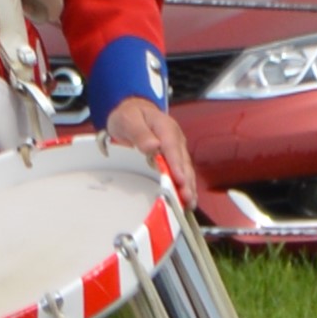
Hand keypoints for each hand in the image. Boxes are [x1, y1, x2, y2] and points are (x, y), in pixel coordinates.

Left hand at [103, 92, 201, 208]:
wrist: (132, 113)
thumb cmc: (129, 116)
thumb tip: (153, 146)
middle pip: (183, 162)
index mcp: (165, 127)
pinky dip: (185, 187)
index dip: (176, 164)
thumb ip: (139, 132)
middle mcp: (176, 140)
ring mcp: (177, 151)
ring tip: (188, 204)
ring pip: (186, 170)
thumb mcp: (128, 119)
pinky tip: (186, 202)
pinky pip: (182, 174)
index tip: (178, 179)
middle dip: (185, 181)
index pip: (172, 147)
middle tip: (186, 198)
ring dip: (188, 187)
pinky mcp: (175, 160)